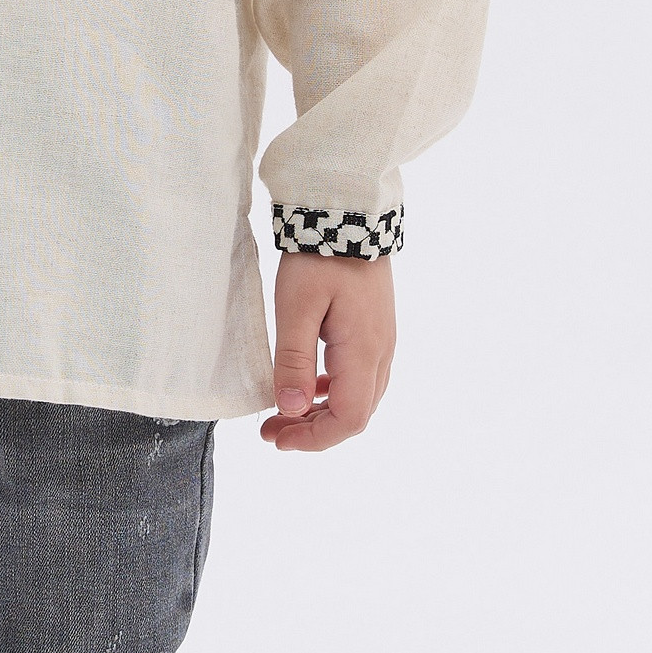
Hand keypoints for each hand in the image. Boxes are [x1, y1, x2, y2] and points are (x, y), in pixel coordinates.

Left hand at [261, 252, 394, 452]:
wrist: (348, 214)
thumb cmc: (319, 258)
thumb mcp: (296, 308)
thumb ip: (292, 361)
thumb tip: (290, 409)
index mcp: (364, 352)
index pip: (349, 419)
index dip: (314, 439)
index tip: (278, 438)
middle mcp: (381, 353)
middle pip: (354, 414)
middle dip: (312, 431)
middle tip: (270, 431)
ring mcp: (381, 342)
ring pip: (357, 398)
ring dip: (320, 413)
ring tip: (281, 414)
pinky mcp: (374, 331)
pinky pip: (358, 377)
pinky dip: (330, 392)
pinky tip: (304, 387)